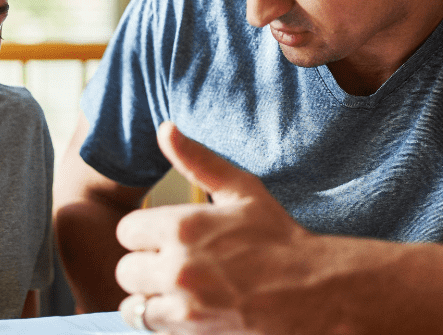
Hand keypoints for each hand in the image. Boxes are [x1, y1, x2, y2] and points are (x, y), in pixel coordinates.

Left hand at [113, 122, 353, 333]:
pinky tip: (190, 308)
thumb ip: (198, 162)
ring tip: (181, 289)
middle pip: (125, 270)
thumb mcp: (242, 191)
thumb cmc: (280, 239)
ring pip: (134, 303)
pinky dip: (164, 320)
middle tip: (176, 266)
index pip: (127, 231)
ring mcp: (184, 304)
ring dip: (152, 297)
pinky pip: (152, 326)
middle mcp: (177, 267)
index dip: (145, 235)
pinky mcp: (192, 332)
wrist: (316, 293)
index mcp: (182, 226)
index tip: (167, 238)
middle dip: (146, 267)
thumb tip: (165, 128)